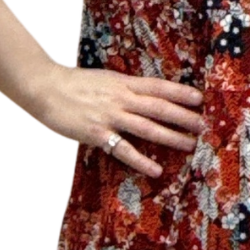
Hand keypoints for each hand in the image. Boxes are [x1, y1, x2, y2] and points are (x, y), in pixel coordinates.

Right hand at [34, 64, 204, 177]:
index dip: (180, 92)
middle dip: (184, 117)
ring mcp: (110, 116)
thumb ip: (124, 88)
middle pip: (159, 107)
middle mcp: (121, 98)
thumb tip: (145, 95)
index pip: (158, 86)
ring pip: (147, 127)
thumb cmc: (74, 83)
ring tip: (190, 145)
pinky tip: (156, 169)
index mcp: (123, 83)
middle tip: (204, 125)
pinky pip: (124, 149)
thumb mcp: (105, 79)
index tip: (200, 98)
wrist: (45, 87)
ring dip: (171, 137)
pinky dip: (141, 160)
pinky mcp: (97, 134)